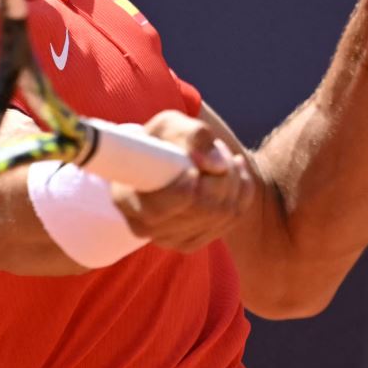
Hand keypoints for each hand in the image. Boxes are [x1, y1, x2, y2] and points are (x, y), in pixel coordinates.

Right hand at [110, 110, 254, 253]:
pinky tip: (233, 172)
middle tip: (218, 149)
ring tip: (222, 157)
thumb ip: (192, 136)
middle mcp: (145, 226)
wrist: (165, 163)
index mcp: (126, 198)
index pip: (160, 207)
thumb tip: (215, 164)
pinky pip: (232, 219)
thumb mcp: (170, 125)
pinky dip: (241, 192)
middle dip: (221, 174)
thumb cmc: (161, 141)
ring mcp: (169, 239)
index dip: (185, 188)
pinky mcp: (193, 242)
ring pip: (222, 214)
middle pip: (202, 208)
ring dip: (233, 179)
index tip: (194, 168)